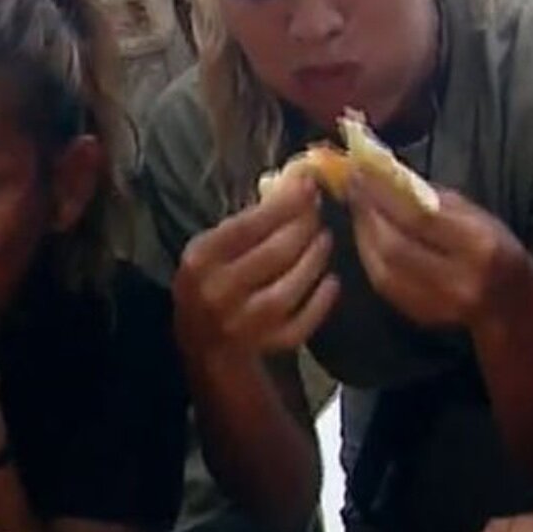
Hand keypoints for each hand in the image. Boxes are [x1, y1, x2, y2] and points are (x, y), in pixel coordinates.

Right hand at [174, 174, 339, 357]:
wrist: (203, 344)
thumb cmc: (211, 283)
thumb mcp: (212, 250)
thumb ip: (246, 224)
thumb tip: (293, 187)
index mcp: (200, 261)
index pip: (247, 226)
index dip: (282, 205)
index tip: (307, 186)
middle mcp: (217, 293)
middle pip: (274, 254)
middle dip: (304, 228)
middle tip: (318, 214)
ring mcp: (242, 323)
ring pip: (288, 289)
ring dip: (314, 260)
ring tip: (325, 240)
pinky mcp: (265, 345)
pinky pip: (300, 323)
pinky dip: (320, 302)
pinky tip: (331, 282)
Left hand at [345, 174, 532, 330]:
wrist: (512, 305)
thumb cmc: (497, 249)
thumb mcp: (477, 215)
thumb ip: (432, 198)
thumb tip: (386, 176)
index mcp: (478, 246)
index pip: (419, 218)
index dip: (384, 195)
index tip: (363, 171)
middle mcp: (457, 279)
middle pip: (394, 244)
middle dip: (367, 213)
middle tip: (354, 187)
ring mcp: (437, 303)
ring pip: (381, 267)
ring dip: (362, 233)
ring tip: (358, 207)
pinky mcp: (419, 315)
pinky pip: (382, 283)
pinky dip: (368, 255)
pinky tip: (366, 235)